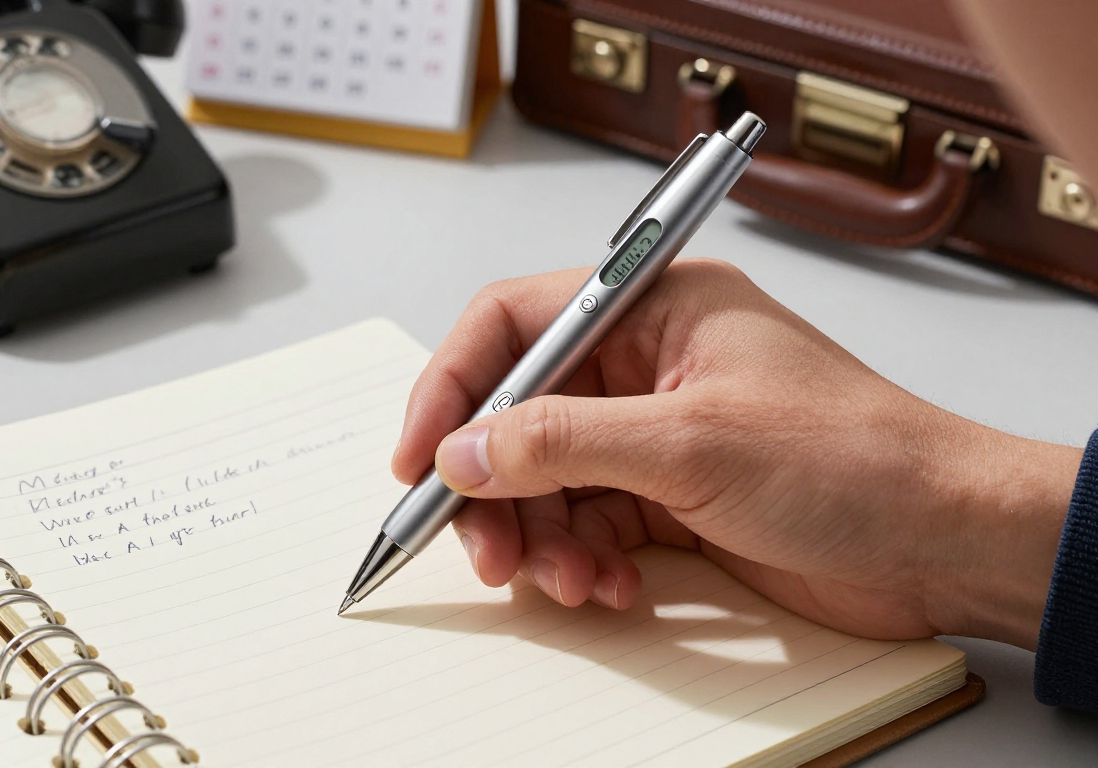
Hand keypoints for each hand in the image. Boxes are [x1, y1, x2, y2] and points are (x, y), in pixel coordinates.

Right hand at [392, 260, 1080, 649]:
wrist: (941, 540)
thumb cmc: (853, 460)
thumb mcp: (692, 444)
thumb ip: (564, 442)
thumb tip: (465, 452)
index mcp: (653, 306)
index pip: (515, 322)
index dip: (454, 385)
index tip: (419, 455)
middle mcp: (645, 362)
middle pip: (519, 412)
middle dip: (495, 485)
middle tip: (484, 548)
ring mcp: (655, 431)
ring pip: (547, 478)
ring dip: (541, 535)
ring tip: (568, 580)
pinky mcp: (668, 494)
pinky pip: (587, 521)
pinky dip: (582, 558)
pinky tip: (608, 585)